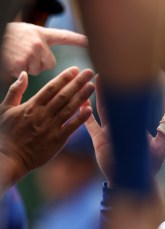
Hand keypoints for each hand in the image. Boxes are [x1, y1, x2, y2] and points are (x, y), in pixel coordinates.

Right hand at [0, 67, 93, 186]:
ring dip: (82, 96)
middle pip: (64, 95)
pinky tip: (90, 109)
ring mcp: (51, 127)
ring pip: (70, 109)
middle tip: (89, 72)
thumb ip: (15, 91)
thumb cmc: (5, 133)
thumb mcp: (4, 109)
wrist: (7, 158)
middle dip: (78, 82)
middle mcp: (43, 115)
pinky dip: (80, 118)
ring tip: (92, 86)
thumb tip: (23, 74)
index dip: (64, 78)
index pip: (51, 88)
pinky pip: (71, 127)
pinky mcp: (57, 141)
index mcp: (31, 106)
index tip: (75, 69)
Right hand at [1, 22, 87, 76]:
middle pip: (48, 64)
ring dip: (26, 67)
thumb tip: (68, 46)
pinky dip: (16, 71)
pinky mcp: (19, 63)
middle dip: (38, 63)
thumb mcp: (31, 32)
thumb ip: (45, 41)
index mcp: (42, 35)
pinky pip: (23, 74)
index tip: (93, 41)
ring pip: (35, 70)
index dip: (79, 39)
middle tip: (24, 52)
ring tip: (15, 55)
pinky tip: (10, 60)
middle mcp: (39, 43)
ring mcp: (30, 54)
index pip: (64, 36)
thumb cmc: (10, 35)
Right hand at [84, 78, 164, 185]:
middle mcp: (122, 124)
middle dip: (110, 86)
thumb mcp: (161, 145)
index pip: (132, 102)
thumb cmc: (149, 164)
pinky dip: (85, 115)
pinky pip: (90, 125)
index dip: (129, 88)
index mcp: (136, 123)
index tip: (127, 71)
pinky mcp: (99, 140)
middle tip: (106, 68)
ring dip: (97, 95)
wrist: (135, 181)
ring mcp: (109, 131)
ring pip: (101, 109)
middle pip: (114, 101)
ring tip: (91, 79)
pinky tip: (80, 103)